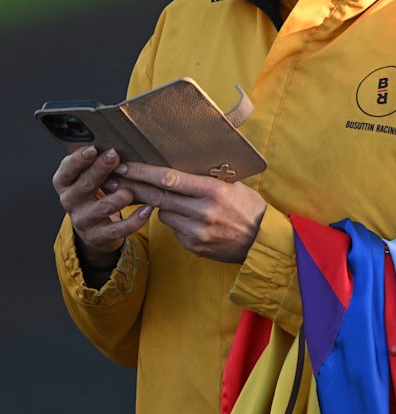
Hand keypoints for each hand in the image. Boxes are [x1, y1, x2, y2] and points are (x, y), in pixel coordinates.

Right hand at [52, 146, 152, 270]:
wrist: (94, 228)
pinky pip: (118, 230)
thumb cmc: (94, 193)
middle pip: (84, 185)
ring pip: (101, 208)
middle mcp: (71, 201)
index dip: (78, 160)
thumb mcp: (89, 176)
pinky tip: (147, 209)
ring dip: (117, 198)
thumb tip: (116, 141)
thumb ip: (95, 162)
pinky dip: (135, 220)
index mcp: (66, 184)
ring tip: (130, 190)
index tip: (92, 148)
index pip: (66, 170)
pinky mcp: (99, 236)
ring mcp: (84, 220)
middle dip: (100, 170)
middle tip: (114, 156)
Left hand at [111, 162, 266, 262]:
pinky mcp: (193, 246)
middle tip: (114, 179)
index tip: (125, 167)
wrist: (263, 241)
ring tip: (180, 202)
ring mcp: (196, 232)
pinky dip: (178, 221)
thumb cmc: (249, 207)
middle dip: (134, 187)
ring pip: (164, 214)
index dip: (143, 173)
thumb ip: (202, 180)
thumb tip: (174, 171)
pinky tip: (194, 220)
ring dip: (163, 205)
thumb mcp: (231, 185)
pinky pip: (175, 229)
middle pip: (158, 197)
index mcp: (212, 191)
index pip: (169, 179)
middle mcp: (202, 212)